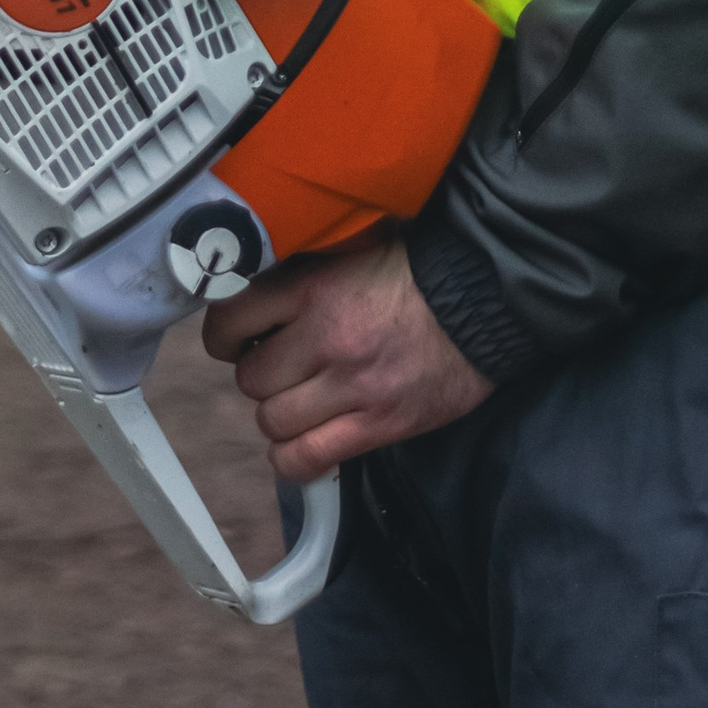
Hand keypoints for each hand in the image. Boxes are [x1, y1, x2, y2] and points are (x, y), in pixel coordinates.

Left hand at [201, 232, 492, 478]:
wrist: (484, 299)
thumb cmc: (418, 269)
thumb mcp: (351, 247)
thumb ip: (302, 270)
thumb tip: (255, 287)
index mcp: (314, 286)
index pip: (230, 320)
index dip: (224, 336)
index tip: (235, 339)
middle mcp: (326, 338)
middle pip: (252, 379)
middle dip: (261, 376)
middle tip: (282, 367)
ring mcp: (353, 387)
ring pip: (274, 422)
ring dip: (279, 415)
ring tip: (300, 400)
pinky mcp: (379, 425)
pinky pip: (308, 459)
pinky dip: (293, 460)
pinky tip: (300, 444)